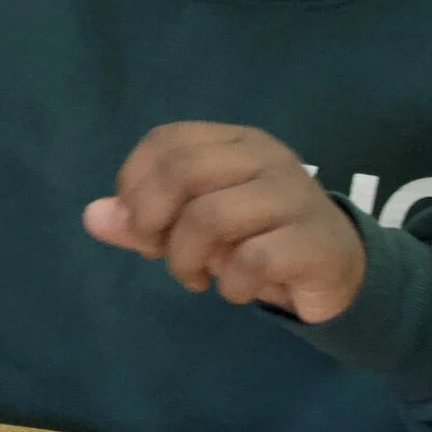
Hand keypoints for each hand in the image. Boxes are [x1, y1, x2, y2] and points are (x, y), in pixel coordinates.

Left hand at [83, 123, 365, 323]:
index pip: (165, 142)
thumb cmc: (258, 239)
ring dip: (186, 260)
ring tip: (196, 278)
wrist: (339, 270)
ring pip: (210, 217)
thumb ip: (144, 219)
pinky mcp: (314, 240)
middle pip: (181, 173)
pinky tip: (235, 290)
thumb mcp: (195, 226)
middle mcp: (264, 158)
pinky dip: (230, 284)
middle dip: (152, 223)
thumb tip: (92, 216)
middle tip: (159, 254)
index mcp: (234, 142)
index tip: (141, 226)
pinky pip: (252, 259)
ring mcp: (294, 195)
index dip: (135, 186)